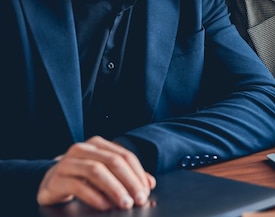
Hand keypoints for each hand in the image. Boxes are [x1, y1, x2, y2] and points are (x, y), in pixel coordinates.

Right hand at [37, 136, 155, 210]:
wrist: (49, 182)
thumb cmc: (81, 177)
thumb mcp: (105, 173)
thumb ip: (127, 176)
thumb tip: (150, 184)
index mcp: (98, 144)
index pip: (125, 156)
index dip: (138, 173)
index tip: (146, 190)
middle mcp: (83, 149)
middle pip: (113, 161)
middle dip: (129, 181)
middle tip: (139, 199)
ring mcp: (68, 162)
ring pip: (96, 171)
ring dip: (114, 189)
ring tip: (125, 203)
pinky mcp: (56, 178)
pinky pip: (78, 185)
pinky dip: (95, 196)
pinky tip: (105, 206)